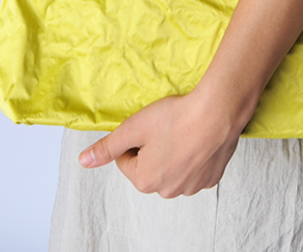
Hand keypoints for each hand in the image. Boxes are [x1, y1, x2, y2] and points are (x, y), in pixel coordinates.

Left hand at [78, 89, 241, 197]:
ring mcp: (192, 186)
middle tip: (166, 126)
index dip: (135, 138)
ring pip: (173, 168)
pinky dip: (194, 156)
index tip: (149, 125)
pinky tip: (198, 139)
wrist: (218, 112)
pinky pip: (195, 169)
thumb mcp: (134, 127)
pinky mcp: (211, 178)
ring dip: (174, 153)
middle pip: (150, 166)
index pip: (126, 158)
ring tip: (183, 131)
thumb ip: (107, 147)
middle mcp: (167, 191)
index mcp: (145, 180)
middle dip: (153, 148)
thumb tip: (84, 161)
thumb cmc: (176, 117)